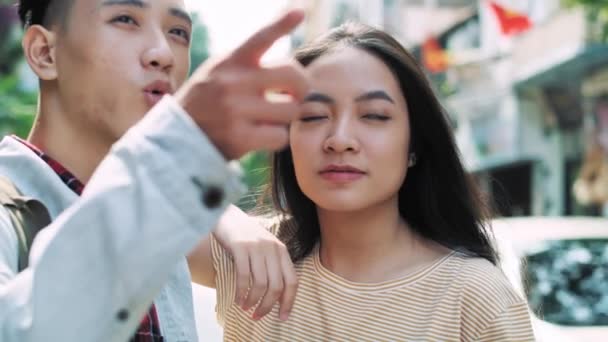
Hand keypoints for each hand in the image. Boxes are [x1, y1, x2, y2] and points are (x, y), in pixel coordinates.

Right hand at [175, 10, 309, 159]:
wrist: (177, 136)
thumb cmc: (206, 103)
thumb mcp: (217, 72)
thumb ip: (247, 66)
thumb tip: (290, 69)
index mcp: (230, 62)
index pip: (260, 38)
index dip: (282, 24)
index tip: (299, 13)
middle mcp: (233, 82)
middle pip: (292, 75)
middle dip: (302, 87)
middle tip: (295, 96)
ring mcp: (236, 110)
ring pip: (291, 110)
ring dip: (287, 117)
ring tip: (271, 119)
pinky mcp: (240, 137)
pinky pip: (280, 136)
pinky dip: (278, 138)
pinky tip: (263, 136)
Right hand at [214, 206, 297, 320]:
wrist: (227, 215)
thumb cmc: (245, 235)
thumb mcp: (265, 247)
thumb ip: (272, 265)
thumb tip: (275, 295)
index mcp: (282, 250)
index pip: (292, 280)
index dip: (289, 301)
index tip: (282, 317)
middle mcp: (272, 248)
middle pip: (276, 286)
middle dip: (267, 306)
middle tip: (257, 316)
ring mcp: (257, 247)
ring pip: (260, 283)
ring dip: (253, 301)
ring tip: (246, 308)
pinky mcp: (240, 247)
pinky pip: (244, 276)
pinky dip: (241, 292)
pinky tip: (237, 299)